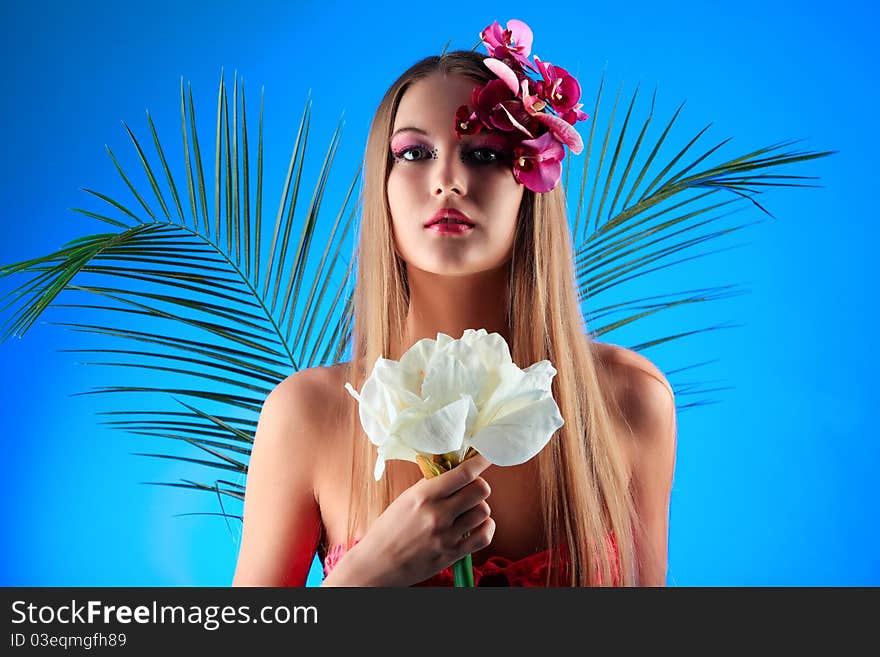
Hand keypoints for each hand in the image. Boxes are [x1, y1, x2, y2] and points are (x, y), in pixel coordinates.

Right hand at [340, 454, 494, 586]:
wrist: (377, 564)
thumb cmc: (388, 530)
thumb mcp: (405, 499)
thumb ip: (429, 484)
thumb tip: (451, 468)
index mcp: (424, 496)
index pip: (463, 473)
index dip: (480, 461)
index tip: (486, 455)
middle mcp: (438, 514)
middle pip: (480, 489)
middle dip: (478, 485)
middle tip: (470, 488)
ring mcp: (447, 536)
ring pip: (484, 511)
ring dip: (479, 507)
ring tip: (468, 510)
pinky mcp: (453, 554)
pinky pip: (485, 536)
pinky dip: (486, 528)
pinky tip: (477, 525)